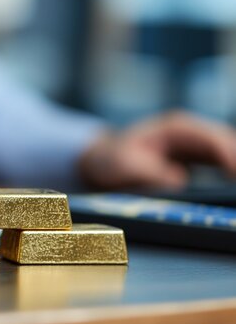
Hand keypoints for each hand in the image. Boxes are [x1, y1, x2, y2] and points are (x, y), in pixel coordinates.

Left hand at [79, 111, 235, 189]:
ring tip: (235, 195)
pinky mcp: (197, 158)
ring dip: (233, 169)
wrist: (101, 159)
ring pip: (227, 153)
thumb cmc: (111, 159)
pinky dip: (230, 175)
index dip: (230, 157)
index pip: (213, 140)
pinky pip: (222, 164)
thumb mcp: (125, 165)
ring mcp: (196, 144)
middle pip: (227, 145)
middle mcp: (191, 133)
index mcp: (177, 128)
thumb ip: (151, 173)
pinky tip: (231, 192)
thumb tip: (179, 182)